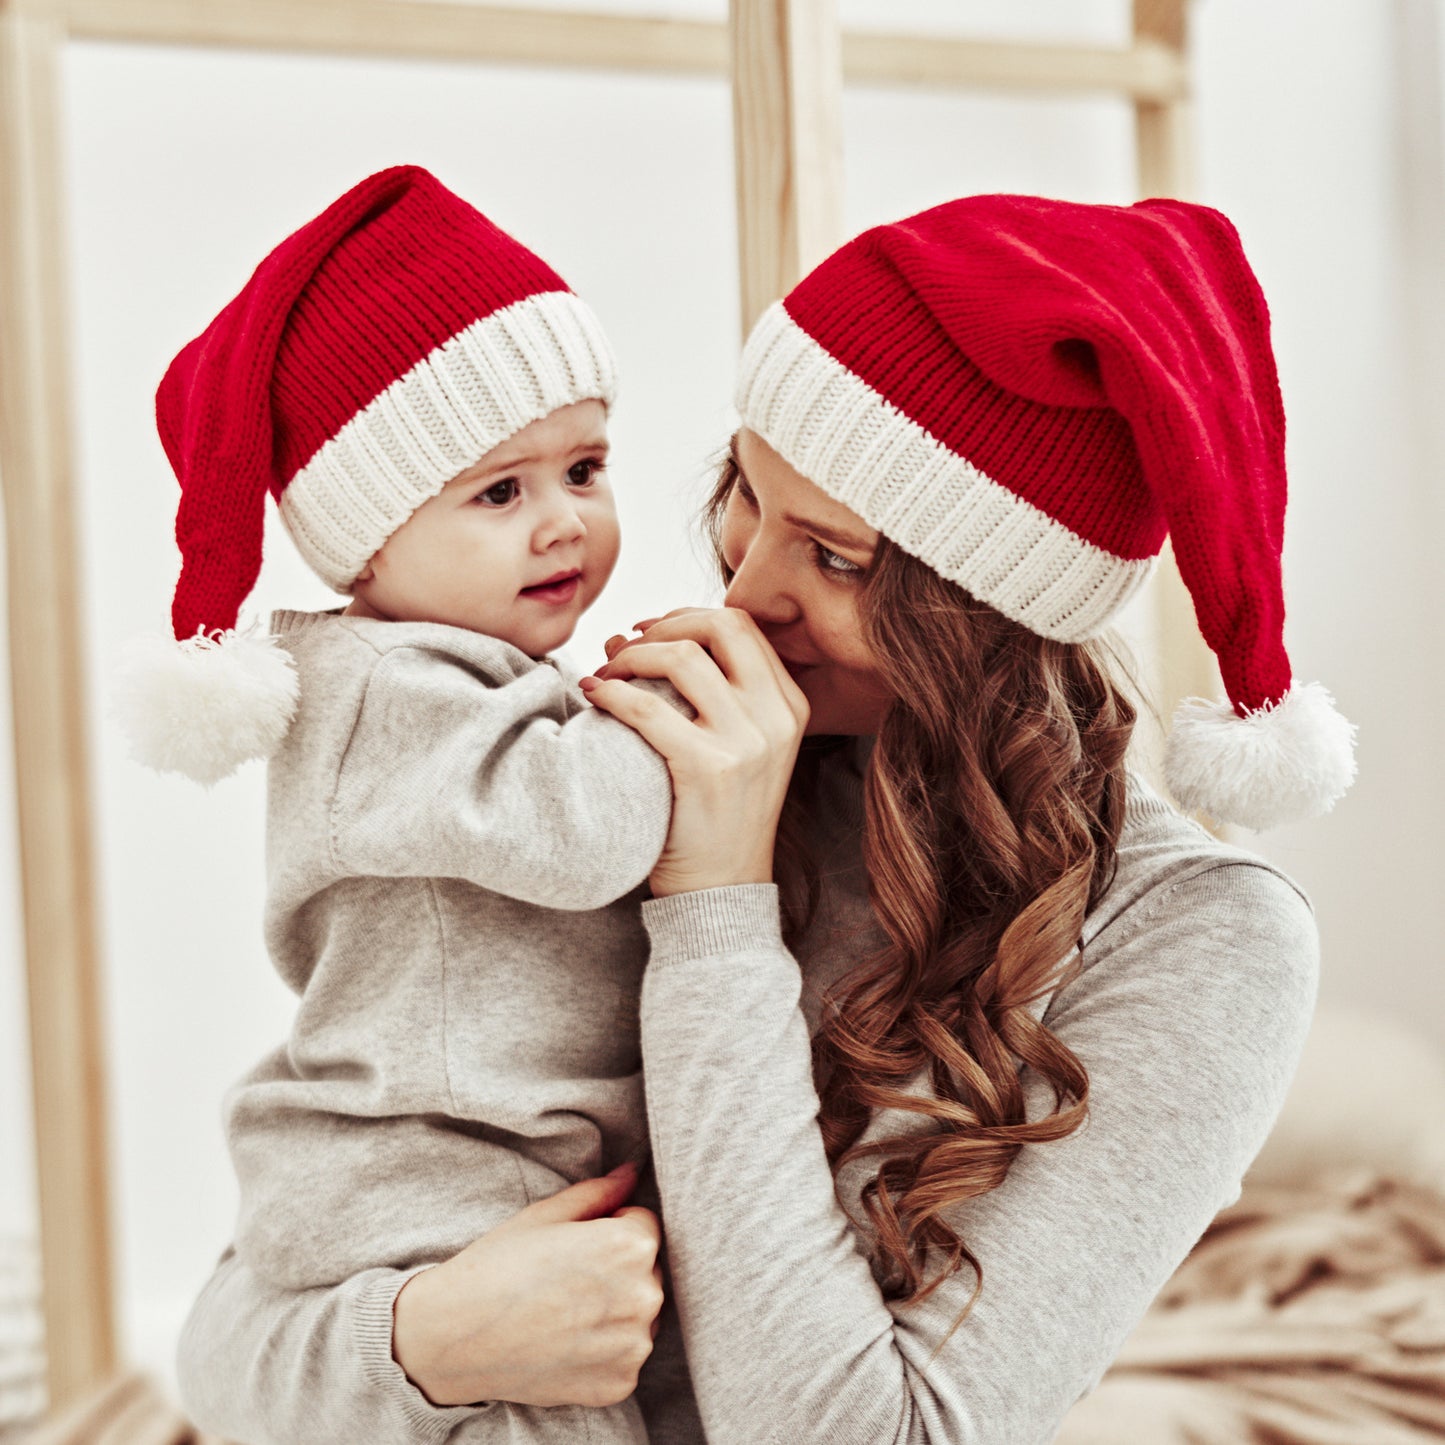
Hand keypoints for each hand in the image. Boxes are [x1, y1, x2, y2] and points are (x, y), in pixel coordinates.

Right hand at [392, 1163, 663, 1408]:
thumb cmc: (500, 1265)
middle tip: (566, 1280)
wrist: (456, 1334)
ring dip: (615, 1312)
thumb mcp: (548, 1214)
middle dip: (618, 1270)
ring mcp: (634, 1346)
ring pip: (639, 1316)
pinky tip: (564, 1343)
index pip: (645, 1226)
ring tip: (563, 1311)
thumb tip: (632, 1172)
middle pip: (647, 1271)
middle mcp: (644, 1297)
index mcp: (630, 1246)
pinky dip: (603, 1351)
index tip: (576, 1246)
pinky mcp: (620, 1383)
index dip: (610, 1229)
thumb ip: (600, 1192)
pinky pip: (624, 1357)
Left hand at [580, 608, 808, 896]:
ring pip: (682, 657)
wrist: (722, 888)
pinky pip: (648, 708)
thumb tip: (631, 635)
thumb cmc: (716, 815)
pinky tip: (594, 698)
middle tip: (624, 646)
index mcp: (790, 705)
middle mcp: (777, 716)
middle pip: (721, 625)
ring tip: (606, 673)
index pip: (742, 626)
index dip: (688, 616)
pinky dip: (613, 694)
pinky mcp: (709, 768)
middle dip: (663, 624)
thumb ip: (707, 692)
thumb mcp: (736, 746)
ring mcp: (748, 742)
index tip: (650, 632)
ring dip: (631, 656)